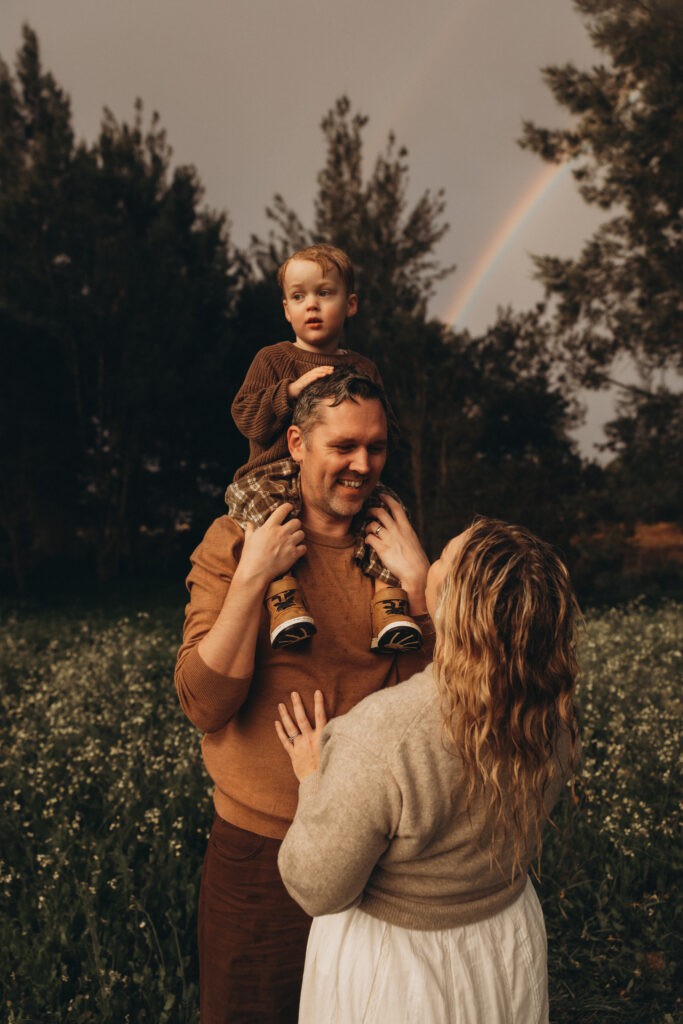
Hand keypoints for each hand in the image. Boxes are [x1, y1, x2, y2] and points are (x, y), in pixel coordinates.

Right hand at [234, 503, 305, 588]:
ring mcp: (288, 543)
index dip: (288, 507)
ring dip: (298, 536)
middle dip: (295, 524)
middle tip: (291, 528)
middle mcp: (281, 533)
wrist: (255, 572)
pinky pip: (304, 547)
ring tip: (293, 540)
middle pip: (297, 522)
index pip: (283, 510)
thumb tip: (249, 524)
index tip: (290, 507)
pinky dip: (301, 549)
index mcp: (270, 527)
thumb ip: (250, 530)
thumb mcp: (248, 540)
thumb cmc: (250, 556)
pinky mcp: (293, 554)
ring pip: (302, 534)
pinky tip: (295, 551)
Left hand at [275, 690, 326, 781]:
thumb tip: (340, 724)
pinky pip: (285, 741)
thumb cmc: (330, 766)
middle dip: (298, 704)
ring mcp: (300, 746)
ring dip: (285, 715)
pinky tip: (276, 723)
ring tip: (281, 705)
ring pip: (291, 727)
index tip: (317, 691)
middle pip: (302, 718)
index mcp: (322, 736)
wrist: (319, 783)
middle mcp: (310, 739)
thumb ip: (335, 736)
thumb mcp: (335, 749)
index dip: (319, 703)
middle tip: (293, 693)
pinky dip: (280, 732)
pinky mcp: (294, 754)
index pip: (321, 715)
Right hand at [287, 365, 334, 401]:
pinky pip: (306, 381)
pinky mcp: (301, 384)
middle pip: (317, 370)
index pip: (319, 369)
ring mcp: (304, 379)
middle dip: (325, 369)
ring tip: (326, 373)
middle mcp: (308, 375)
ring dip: (320, 373)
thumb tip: (327, 382)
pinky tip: (316, 378)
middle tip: (332, 370)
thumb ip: (317, 381)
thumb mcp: (311, 383)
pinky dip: (311, 379)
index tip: (333, 368)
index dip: (325, 367)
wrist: (291, 391)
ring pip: (313, 374)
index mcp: (310, 374)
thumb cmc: (302, 388)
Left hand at [365, 495, 428, 614]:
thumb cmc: (416, 560)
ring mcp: (389, 539)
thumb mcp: (413, 541)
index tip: (381, 495)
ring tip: (368, 532)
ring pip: (372, 525)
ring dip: (367, 527)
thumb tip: (398, 530)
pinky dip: (366, 539)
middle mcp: (397, 530)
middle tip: (367, 513)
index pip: (396, 507)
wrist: (416, 574)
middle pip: (380, 512)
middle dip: (371, 510)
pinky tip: (369, 543)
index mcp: (406, 527)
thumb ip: (404, 533)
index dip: (387, 499)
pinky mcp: (382, 549)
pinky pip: (369, 538)